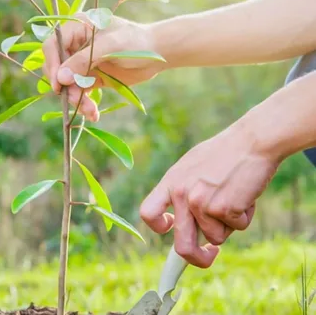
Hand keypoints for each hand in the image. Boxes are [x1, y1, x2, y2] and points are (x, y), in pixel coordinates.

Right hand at [42, 14, 167, 121]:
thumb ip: (84, 60)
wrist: (158, 54)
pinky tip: (93, 114)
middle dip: (66, 87)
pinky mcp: (91, 78)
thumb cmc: (135, 42)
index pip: (53, 46)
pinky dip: (85, 104)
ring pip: (68, 85)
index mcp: (76, 28)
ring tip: (90, 111)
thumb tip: (60, 78)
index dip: (52, 65)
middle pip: (58, 69)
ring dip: (77, 99)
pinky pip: (80, 93)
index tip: (58, 85)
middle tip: (76, 101)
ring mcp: (82, 63)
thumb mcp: (110, 47)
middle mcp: (76, 45)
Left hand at [139, 122, 279, 267]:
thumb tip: (182, 222)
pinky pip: (237, 228)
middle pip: (181, 245)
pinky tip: (246, 194)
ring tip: (236, 195)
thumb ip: (184, 191)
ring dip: (229, 224)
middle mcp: (182, 194)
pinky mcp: (224, 209)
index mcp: (171, 182)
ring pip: (216, 237)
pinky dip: (245, 216)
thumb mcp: (193, 166)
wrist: (253, 141)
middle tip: (209, 255)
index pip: (148, 213)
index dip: (158, 227)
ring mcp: (201, 203)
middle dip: (197, 258)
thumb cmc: (226, 152)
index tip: (172, 228)